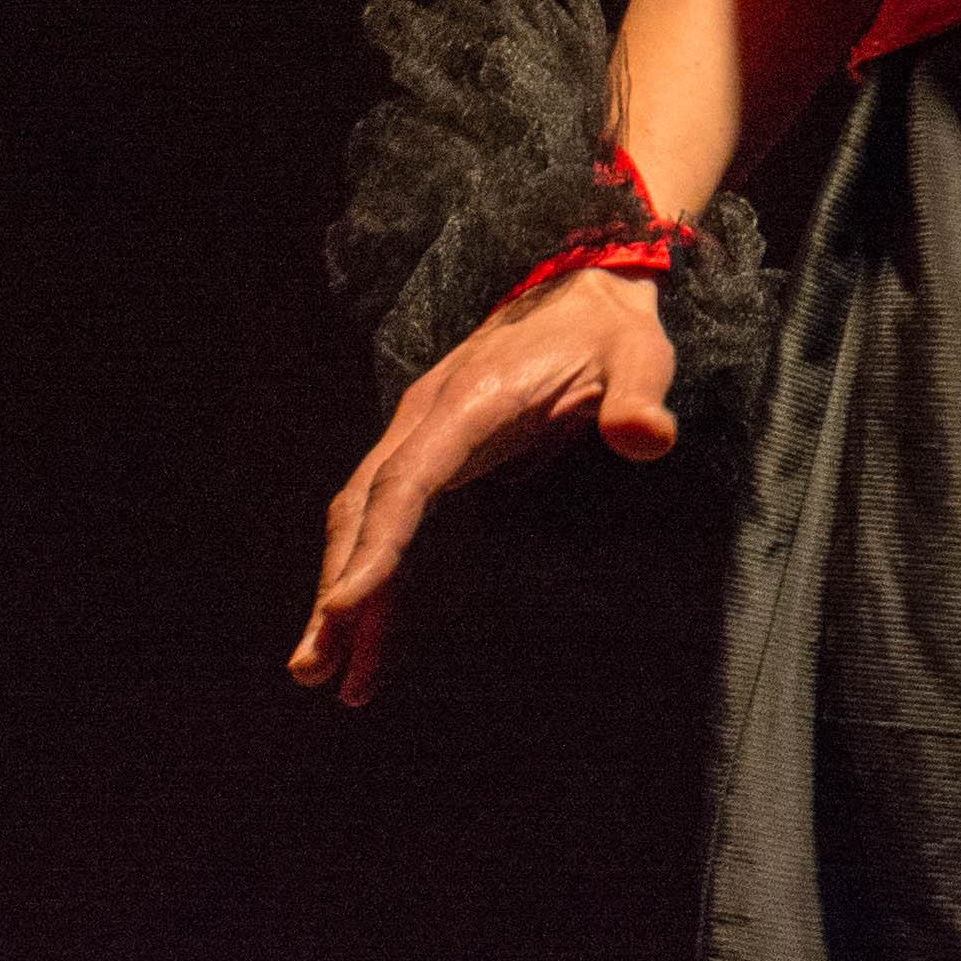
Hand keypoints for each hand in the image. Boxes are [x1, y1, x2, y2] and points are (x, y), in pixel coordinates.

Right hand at [287, 265, 678, 705]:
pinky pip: (387, 516)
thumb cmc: (610, 332)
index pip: (410, 477)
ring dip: (342, 588)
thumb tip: (648, 438)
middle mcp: (429, 417)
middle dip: (339, 585)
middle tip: (312, 667)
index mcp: (472, 399)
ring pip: (363, 516)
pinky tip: (365, 628)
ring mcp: (422, 432)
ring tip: (322, 671)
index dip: (378, 543)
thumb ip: (639, 397)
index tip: (345, 606)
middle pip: (367, 507)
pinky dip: (369, 571)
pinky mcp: (431, 450)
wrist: (583, 289)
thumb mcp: (639, 358)